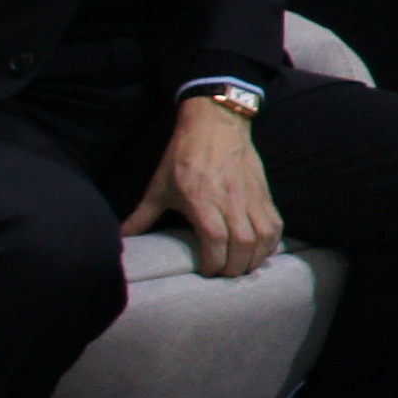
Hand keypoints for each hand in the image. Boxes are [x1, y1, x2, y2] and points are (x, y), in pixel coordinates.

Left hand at [125, 97, 285, 274]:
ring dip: (256, 258)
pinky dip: (271, 242)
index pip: (216, 241)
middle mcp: (230, 200)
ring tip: (244, 266)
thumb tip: (121, 236)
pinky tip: (261, 249)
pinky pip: (275, 223)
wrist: (215, 123)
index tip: (205, 271)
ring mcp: (251, 196)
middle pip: (243, 245)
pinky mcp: (264, 192)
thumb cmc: (183, 155)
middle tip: (224, 274)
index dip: (213, 263)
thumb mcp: (159, 186)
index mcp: (202, 199)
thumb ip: (142, 215)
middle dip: (235, 268)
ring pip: (263, 236)